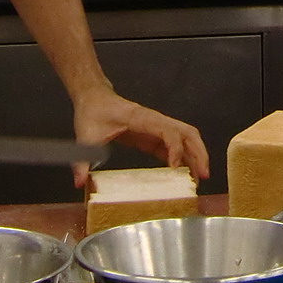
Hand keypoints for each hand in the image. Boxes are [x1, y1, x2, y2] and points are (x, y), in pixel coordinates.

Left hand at [71, 90, 210, 188]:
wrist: (94, 98)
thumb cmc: (93, 112)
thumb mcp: (85, 136)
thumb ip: (82, 160)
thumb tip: (79, 183)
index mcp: (141, 118)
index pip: (167, 130)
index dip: (175, 148)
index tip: (174, 168)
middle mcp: (154, 121)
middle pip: (187, 132)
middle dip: (198, 152)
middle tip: (202, 175)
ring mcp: (156, 128)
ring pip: (185, 137)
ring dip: (196, 154)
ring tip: (200, 177)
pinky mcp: (152, 137)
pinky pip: (174, 146)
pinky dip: (183, 159)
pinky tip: (184, 175)